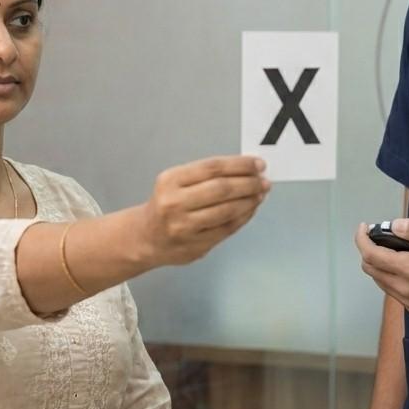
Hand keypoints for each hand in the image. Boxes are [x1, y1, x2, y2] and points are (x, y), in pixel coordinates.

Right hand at [138, 156, 269, 267]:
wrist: (145, 238)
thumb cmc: (166, 205)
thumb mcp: (175, 182)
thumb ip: (207, 175)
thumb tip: (246, 169)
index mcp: (170, 180)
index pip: (212, 168)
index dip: (240, 165)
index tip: (257, 164)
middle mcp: (175, 203)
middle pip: (221, 189)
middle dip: (249, 183)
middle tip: (263, 180)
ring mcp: (185, 227)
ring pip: (227, 210)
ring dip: (250, 201)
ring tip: (260, 194)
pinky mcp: (195, 245)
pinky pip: (227, 229)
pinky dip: (243, 217)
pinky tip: (251, 209)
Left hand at [355, 218, 408, 317]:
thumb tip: (393, 226)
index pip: (371, 255)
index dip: (362, 239)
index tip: (364, 227)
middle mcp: (408, 290)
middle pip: (371, 270)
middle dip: (369, 250)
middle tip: (379, 236)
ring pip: (381, 282)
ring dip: (380, 265)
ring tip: (394, 250)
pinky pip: (395, 293)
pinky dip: (392, 278)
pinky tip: (406, 267)